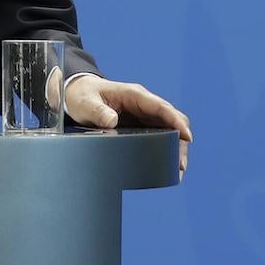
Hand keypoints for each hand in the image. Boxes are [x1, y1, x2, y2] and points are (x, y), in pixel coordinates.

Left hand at [64, 75, 192, 172]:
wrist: (77, 94)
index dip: (176, 121)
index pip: (161, 107)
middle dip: (181, 139)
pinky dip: (166, 148)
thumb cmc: (82, 96)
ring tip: (177, 170)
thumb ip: (97, 111)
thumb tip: (112, 121)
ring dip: (176, 146)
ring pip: (169, 128)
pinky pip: (159, 135)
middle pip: (172, 119)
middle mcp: (144, 104)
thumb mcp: (86, 103)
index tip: (187, 136)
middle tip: (181, 164)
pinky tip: (166, 164)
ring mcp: (143, 115)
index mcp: (135, 95)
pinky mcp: (140, 125)